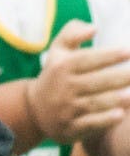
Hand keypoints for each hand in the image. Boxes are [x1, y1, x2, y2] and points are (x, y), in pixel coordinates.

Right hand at [25, 20, 129, 143]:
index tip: (128, 51)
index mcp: (61, 66)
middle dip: (118, 77)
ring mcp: (67, 108)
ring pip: (94, 103)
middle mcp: (64, 87)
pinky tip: (121, 114)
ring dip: (114, 99)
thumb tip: (94, 28)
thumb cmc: (55, 75)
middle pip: (94, 82)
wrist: (35, 109)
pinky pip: (90, 124)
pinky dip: (105, 120)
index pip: (86, 59)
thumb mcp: (57, 51)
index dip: (107, 56)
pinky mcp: (71, 127)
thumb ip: (72, 33)